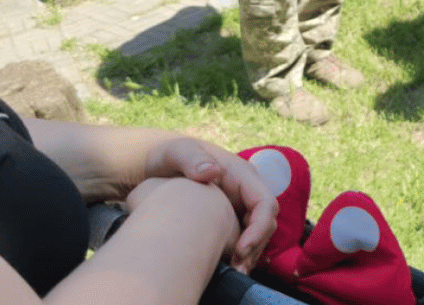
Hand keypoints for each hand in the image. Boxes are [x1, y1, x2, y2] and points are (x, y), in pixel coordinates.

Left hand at [146, 138, 278, 273]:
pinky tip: (225, 266)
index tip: (241, 249)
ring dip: (250, 253)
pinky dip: (240, 253)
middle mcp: (245, 189)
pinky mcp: (231, 216)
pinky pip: (244, 236)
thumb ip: (192, 159)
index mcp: (240, 173)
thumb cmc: (168, 157)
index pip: (265, 202)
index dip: (259, 227)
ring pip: (258, 232)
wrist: (157, 165)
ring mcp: (239, 203)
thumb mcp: (176, 152)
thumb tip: (213, 171)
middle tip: (237, 268)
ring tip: (233, 271)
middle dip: (256, 246)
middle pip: (266, 221)